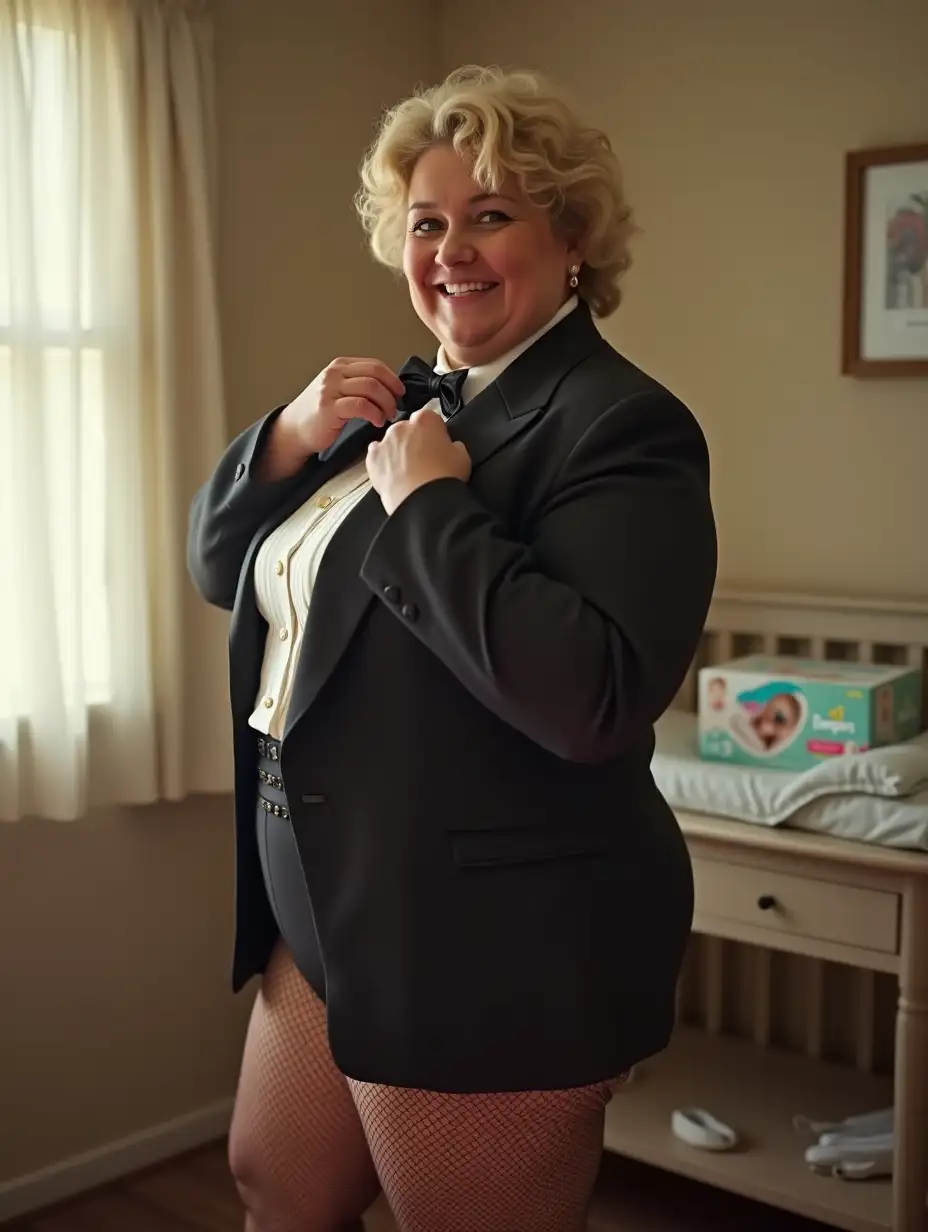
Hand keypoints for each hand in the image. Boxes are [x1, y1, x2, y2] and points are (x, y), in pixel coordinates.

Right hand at [278, 357, 406, 458]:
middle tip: (396, 406)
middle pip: (375, 375)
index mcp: (340, 365)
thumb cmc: (319, 413)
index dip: (392, 379)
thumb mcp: (337, 389)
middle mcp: (334, 373)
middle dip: (392, 392)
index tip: (400, 392)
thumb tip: (389, 388)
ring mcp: (330, 389)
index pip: (375, 365)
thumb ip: (358, 384)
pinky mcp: (329, 408)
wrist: (294, 428)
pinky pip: (361, 406)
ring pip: (371, 388)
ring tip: (388, 416)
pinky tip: (377, 422)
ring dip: (386, 404)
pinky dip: (375, 414)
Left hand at [366, 409, 471, 514]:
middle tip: (424, 461)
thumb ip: (454, 446)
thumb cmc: (444, 477)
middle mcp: (402, 426)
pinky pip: (376, 455)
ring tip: (407, 472)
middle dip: (414, 441)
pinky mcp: (372, 459)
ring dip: (397, 451)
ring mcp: (385, 442)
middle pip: (408, 429)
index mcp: (425, 420)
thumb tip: (451, 447)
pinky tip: (392, 474)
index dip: (434, 432)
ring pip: (391, 442)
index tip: (438, 444)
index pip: (429, 418)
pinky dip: (382, 462)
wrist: (424, 501)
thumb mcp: (463, 457)